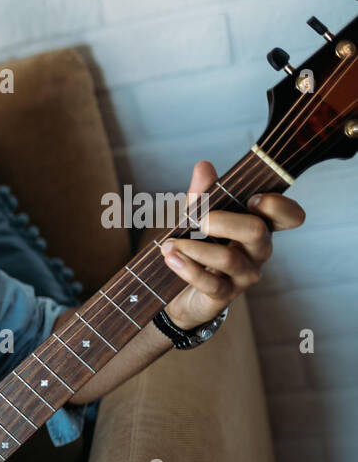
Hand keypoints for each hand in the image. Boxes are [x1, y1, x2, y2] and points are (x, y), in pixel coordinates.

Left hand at [159, 161, 304, 329]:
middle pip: (257, 231)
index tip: (252, 198)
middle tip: (198, 221)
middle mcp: (258, 251)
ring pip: (228, 259)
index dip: (278, 205)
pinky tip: (170, 257)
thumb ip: (203, 195)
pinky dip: (186, 268)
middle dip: (224, 221)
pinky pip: (209, 283)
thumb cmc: (200, 248)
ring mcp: (244, 275)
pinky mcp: (224, 295)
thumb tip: (204, 166)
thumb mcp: (199, 218)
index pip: (290, 216)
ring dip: (194, 247)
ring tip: (169, 244)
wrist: (185, 294)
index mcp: (260, 226)